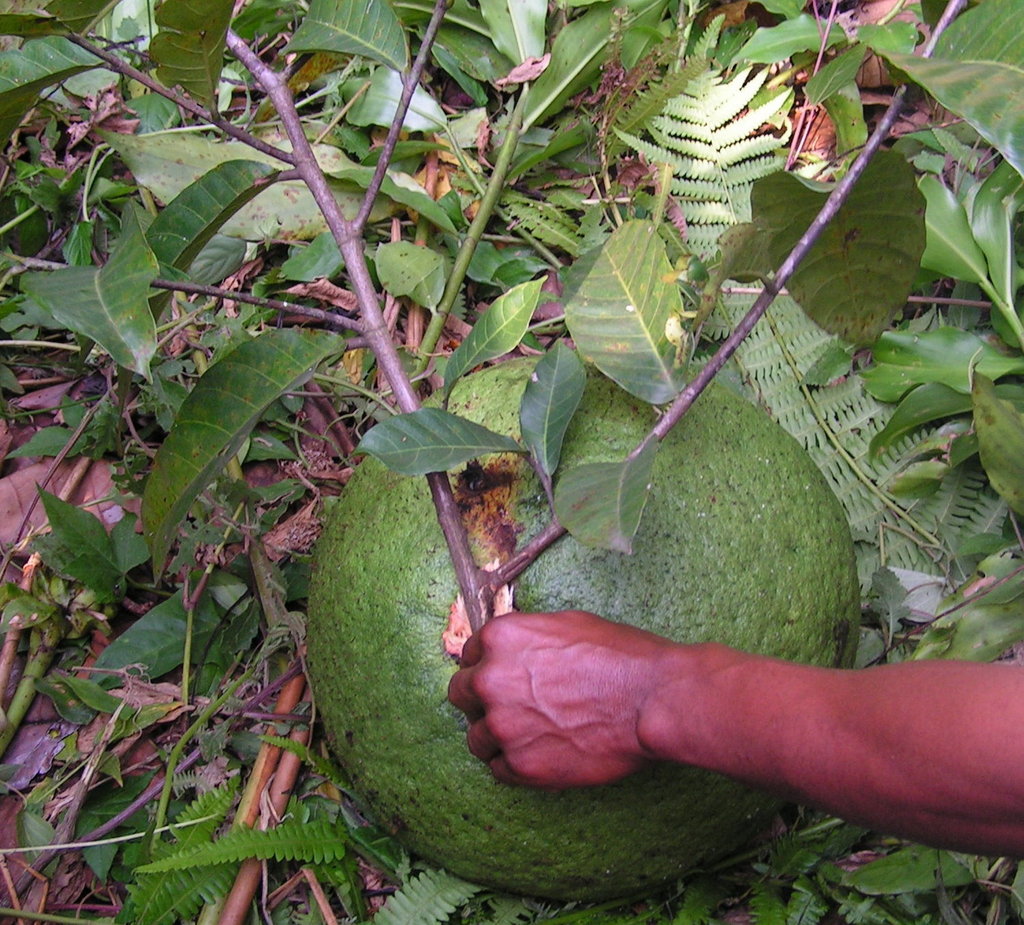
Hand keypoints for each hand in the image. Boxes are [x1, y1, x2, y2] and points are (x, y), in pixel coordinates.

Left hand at [447, 610, 672, 788]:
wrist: (651, 699)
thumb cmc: (620, 657)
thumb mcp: (565, 625)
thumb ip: (526, 639)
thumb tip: (514, 651)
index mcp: (500, 638)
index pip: (469, 656)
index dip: (487, 667)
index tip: (502, 678)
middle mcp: (490, 680)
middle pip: (461, 695)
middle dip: (482, 701)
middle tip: (512, 708)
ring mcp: (502, 725)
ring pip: (476, 738)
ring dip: (497, 738)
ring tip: (531, 736)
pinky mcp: (520, 765)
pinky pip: (498, 770)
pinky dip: (515, 766)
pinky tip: (542, 755)